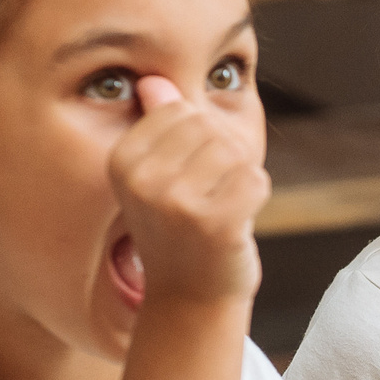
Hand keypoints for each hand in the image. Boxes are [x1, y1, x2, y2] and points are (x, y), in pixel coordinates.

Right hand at [108, 74, 268, 307]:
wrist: (190, 298)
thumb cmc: (180, 229)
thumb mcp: (157, 175)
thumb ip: (159, 125)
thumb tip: (153, 80)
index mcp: (122, 161)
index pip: (179, 108)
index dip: (198, 138)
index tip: (187, 177)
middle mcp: (142, 180)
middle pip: (209, 125)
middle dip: (222, 156)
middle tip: (209, 196)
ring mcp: (176, 202)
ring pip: (235, 149)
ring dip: (240, 178)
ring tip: (221, 208)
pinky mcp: (214, 222)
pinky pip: (257, 179)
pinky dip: (256, 198)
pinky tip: (235, 222)